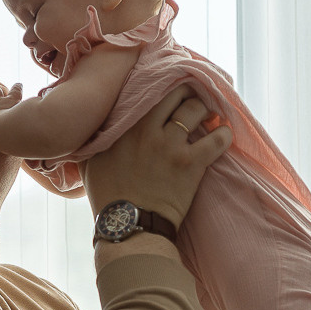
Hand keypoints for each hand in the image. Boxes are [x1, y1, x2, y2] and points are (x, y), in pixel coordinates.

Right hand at [82, 84, 231, 227]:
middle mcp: (147, 130)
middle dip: (185, 92)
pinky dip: (223, 134)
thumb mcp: (89, 164)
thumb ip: (93, 141)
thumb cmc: (107, 197)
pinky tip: (223, 133)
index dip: (159, 83)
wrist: (128, 226)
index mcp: (123, 126)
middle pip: (174, 93)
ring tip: (207, 115)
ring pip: (196, 110)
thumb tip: (87, 129)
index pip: (144, 90)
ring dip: (204, 110)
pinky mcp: (190, 163)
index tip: (166, 84)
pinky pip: (216, 140)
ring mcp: (170, 145)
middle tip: (190, 98)